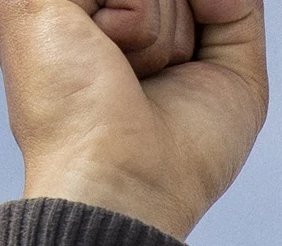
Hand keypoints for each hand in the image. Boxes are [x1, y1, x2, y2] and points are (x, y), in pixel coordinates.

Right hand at [0, 0, 266, 240]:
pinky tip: (105, 58)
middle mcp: (70, 11)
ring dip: (160, 32)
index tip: (169, 81)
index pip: (171, 8)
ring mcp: (47, 4)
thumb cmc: (178, 158)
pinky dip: (139, 21)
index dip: (188, 31)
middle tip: (142, 83)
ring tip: (122, 77)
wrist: (129, 191)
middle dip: (178, 29)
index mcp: (103, 27)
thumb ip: (234, 5)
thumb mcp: (233, 72)